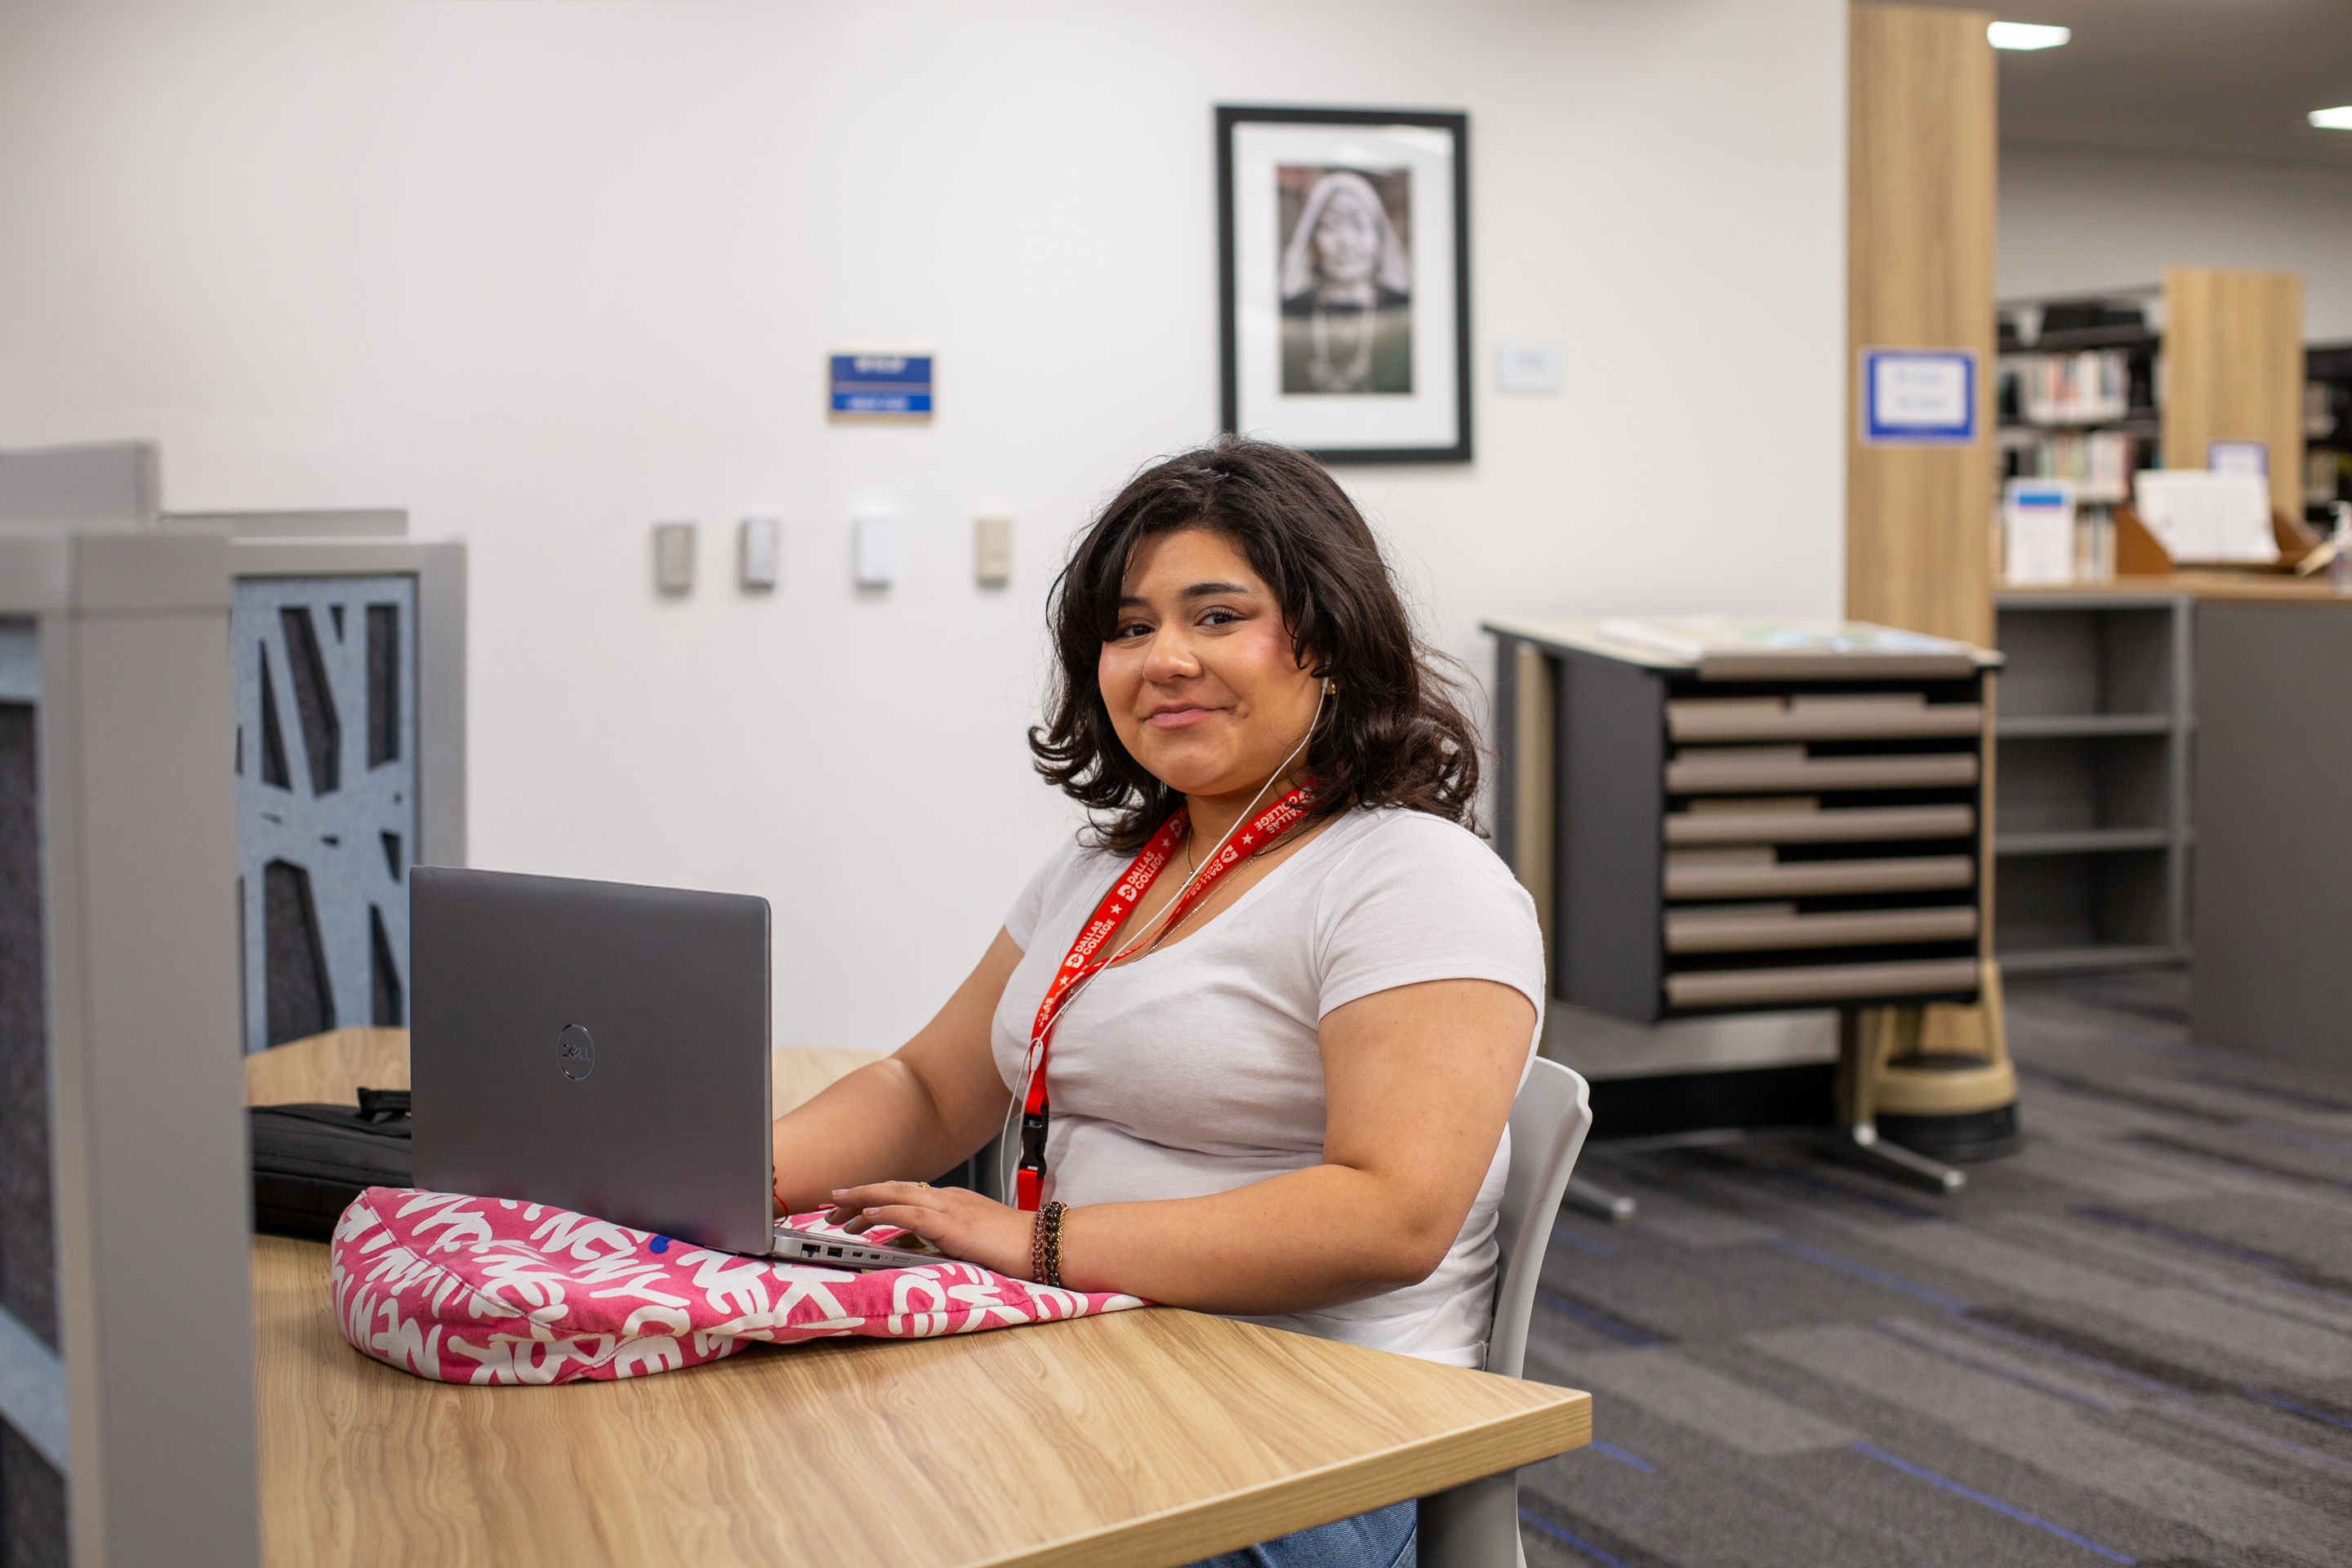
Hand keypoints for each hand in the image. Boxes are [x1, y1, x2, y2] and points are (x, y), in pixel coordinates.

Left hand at [827, 1182, 1036, 1279]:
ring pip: (896, 1196)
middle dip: (860, 1195)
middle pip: (894, 1189)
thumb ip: (940, 1237)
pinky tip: (866, 1216)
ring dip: (863, 1201)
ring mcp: (949, 1207)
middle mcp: (946, 1197)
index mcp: (950, 1200)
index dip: (875, 1196)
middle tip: (831, 1203)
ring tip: (838, 1209)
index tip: (851, 1204)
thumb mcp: (969, 1239)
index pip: (904, 1193)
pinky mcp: (952, 1223)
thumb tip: (910, 1244)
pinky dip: (885, 1213)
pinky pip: (911, 1214)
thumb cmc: (1012, 1246)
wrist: (1040, 1244)